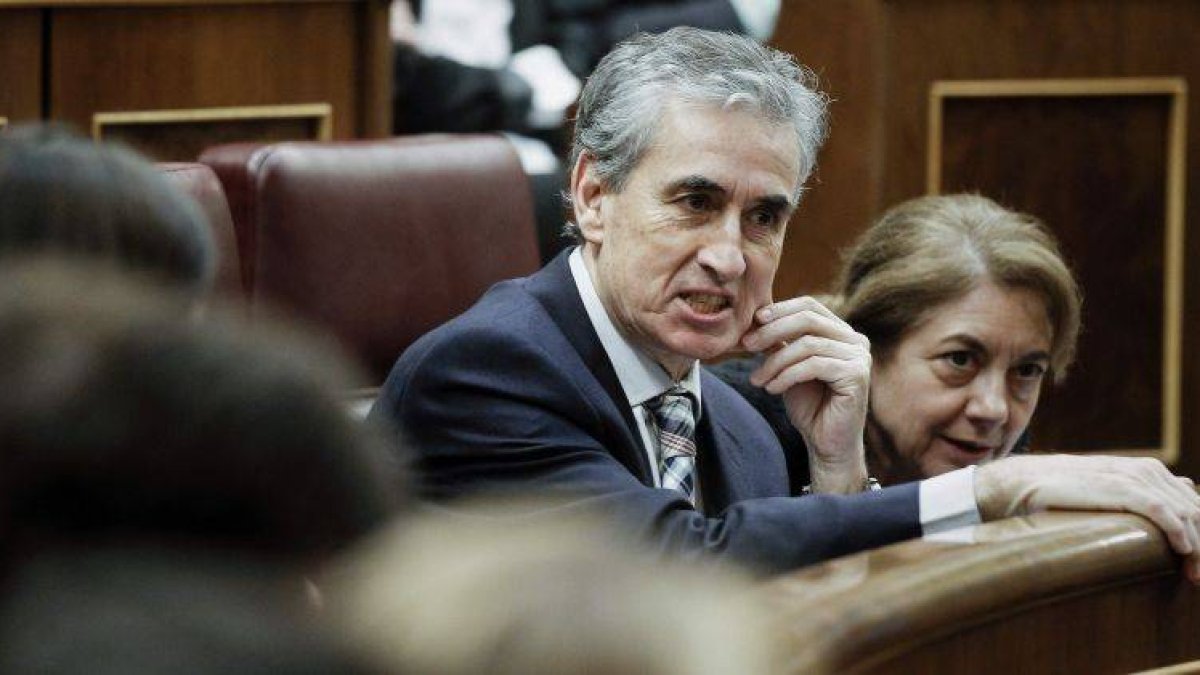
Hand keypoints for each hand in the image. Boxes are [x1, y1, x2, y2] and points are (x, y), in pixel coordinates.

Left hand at [741, 296, 870, 493]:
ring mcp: (859, 356)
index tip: (753, 321)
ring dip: (775, 361)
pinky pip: (813, 365)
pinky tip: (772, 389)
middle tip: (747, 345)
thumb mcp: (788, 366)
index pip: (809, 306)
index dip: (780, 309)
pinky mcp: (857, 374)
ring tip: (758, 379)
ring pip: (807, 344)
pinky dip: (786, 376)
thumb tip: (755, 319)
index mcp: (841, 333)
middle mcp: (856, 340)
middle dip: (772, 330)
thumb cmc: (809, 406)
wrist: (826, 443)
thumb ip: (779, 342)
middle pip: (808, 319)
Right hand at [976, 454, 1199, 582]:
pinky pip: (1161, 510)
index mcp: (1147, 471)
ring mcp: (1133, 477)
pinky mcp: (1118, 487)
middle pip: (1196, 508)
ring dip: (1197, 545)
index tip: (1196, 564)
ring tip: (1194, 572)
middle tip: (1198, 575)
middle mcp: (1146, 471)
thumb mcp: (1105, 490)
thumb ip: (1142, 491)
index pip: (1193, 502)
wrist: (1021, 482)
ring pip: (1185, 511)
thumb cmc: (1060, 492)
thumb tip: (1181, 488)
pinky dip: (1178, 530)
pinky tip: (1182, 548)